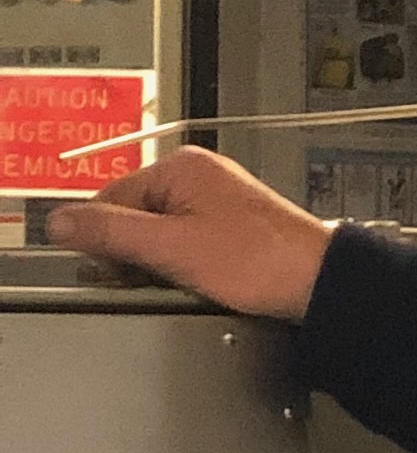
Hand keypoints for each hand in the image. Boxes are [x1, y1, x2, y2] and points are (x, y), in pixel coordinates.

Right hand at [44, 149, 334, 319]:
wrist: (320, 284)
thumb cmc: (262, 262)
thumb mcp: (171, 248)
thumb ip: (110, 232)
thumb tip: (61, 222)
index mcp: (181, 168)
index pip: (107, 198)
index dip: (105, 239)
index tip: (117, 267)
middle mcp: (199, 176)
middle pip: (133, 215)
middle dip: (136, 250)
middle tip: (160, 274)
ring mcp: (217, 200)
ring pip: (158, 232)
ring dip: (161, 260)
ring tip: (189, 278)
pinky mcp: (231, 225)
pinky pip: (186, 242)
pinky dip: (184, 263)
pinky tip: (203, 279)